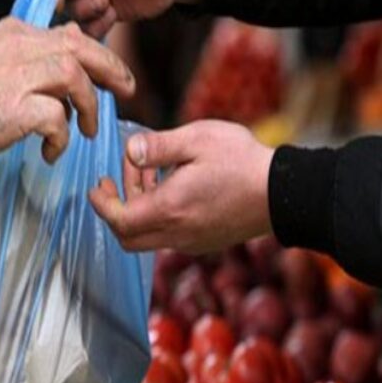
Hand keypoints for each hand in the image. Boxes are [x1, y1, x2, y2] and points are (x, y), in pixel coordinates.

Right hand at [0, 18, 134, 162]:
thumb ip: (24, 63)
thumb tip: (63, 75)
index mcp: (14, 34)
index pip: (67, 36)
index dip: (96, 55)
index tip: (110, 75)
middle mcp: (19, 48)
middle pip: (80, 48)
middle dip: (110, 70)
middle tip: (126, 91)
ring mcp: (18, 76)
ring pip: (75, 78)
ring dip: (88, 107)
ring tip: (85, 131)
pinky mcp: (16, 108)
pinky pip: (57, 119)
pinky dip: (61, 138)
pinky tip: (51, 152)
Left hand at [90, 120, 273, 253]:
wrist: (284, 193)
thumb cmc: (243, 163)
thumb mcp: (198, 140)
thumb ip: (158, 146)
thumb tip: (130, 151)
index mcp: (169, 209)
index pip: (119, 219)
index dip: (101, 203)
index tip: (97, 185)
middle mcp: (176, 234)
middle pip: (127, 236)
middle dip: (116, 208)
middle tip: (118, 179)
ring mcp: (191, 242)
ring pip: (148, 237)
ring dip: (139, 209)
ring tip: (151, 173)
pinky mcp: (204, 242)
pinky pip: (168, 236)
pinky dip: (158, 216)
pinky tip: (173, 187)